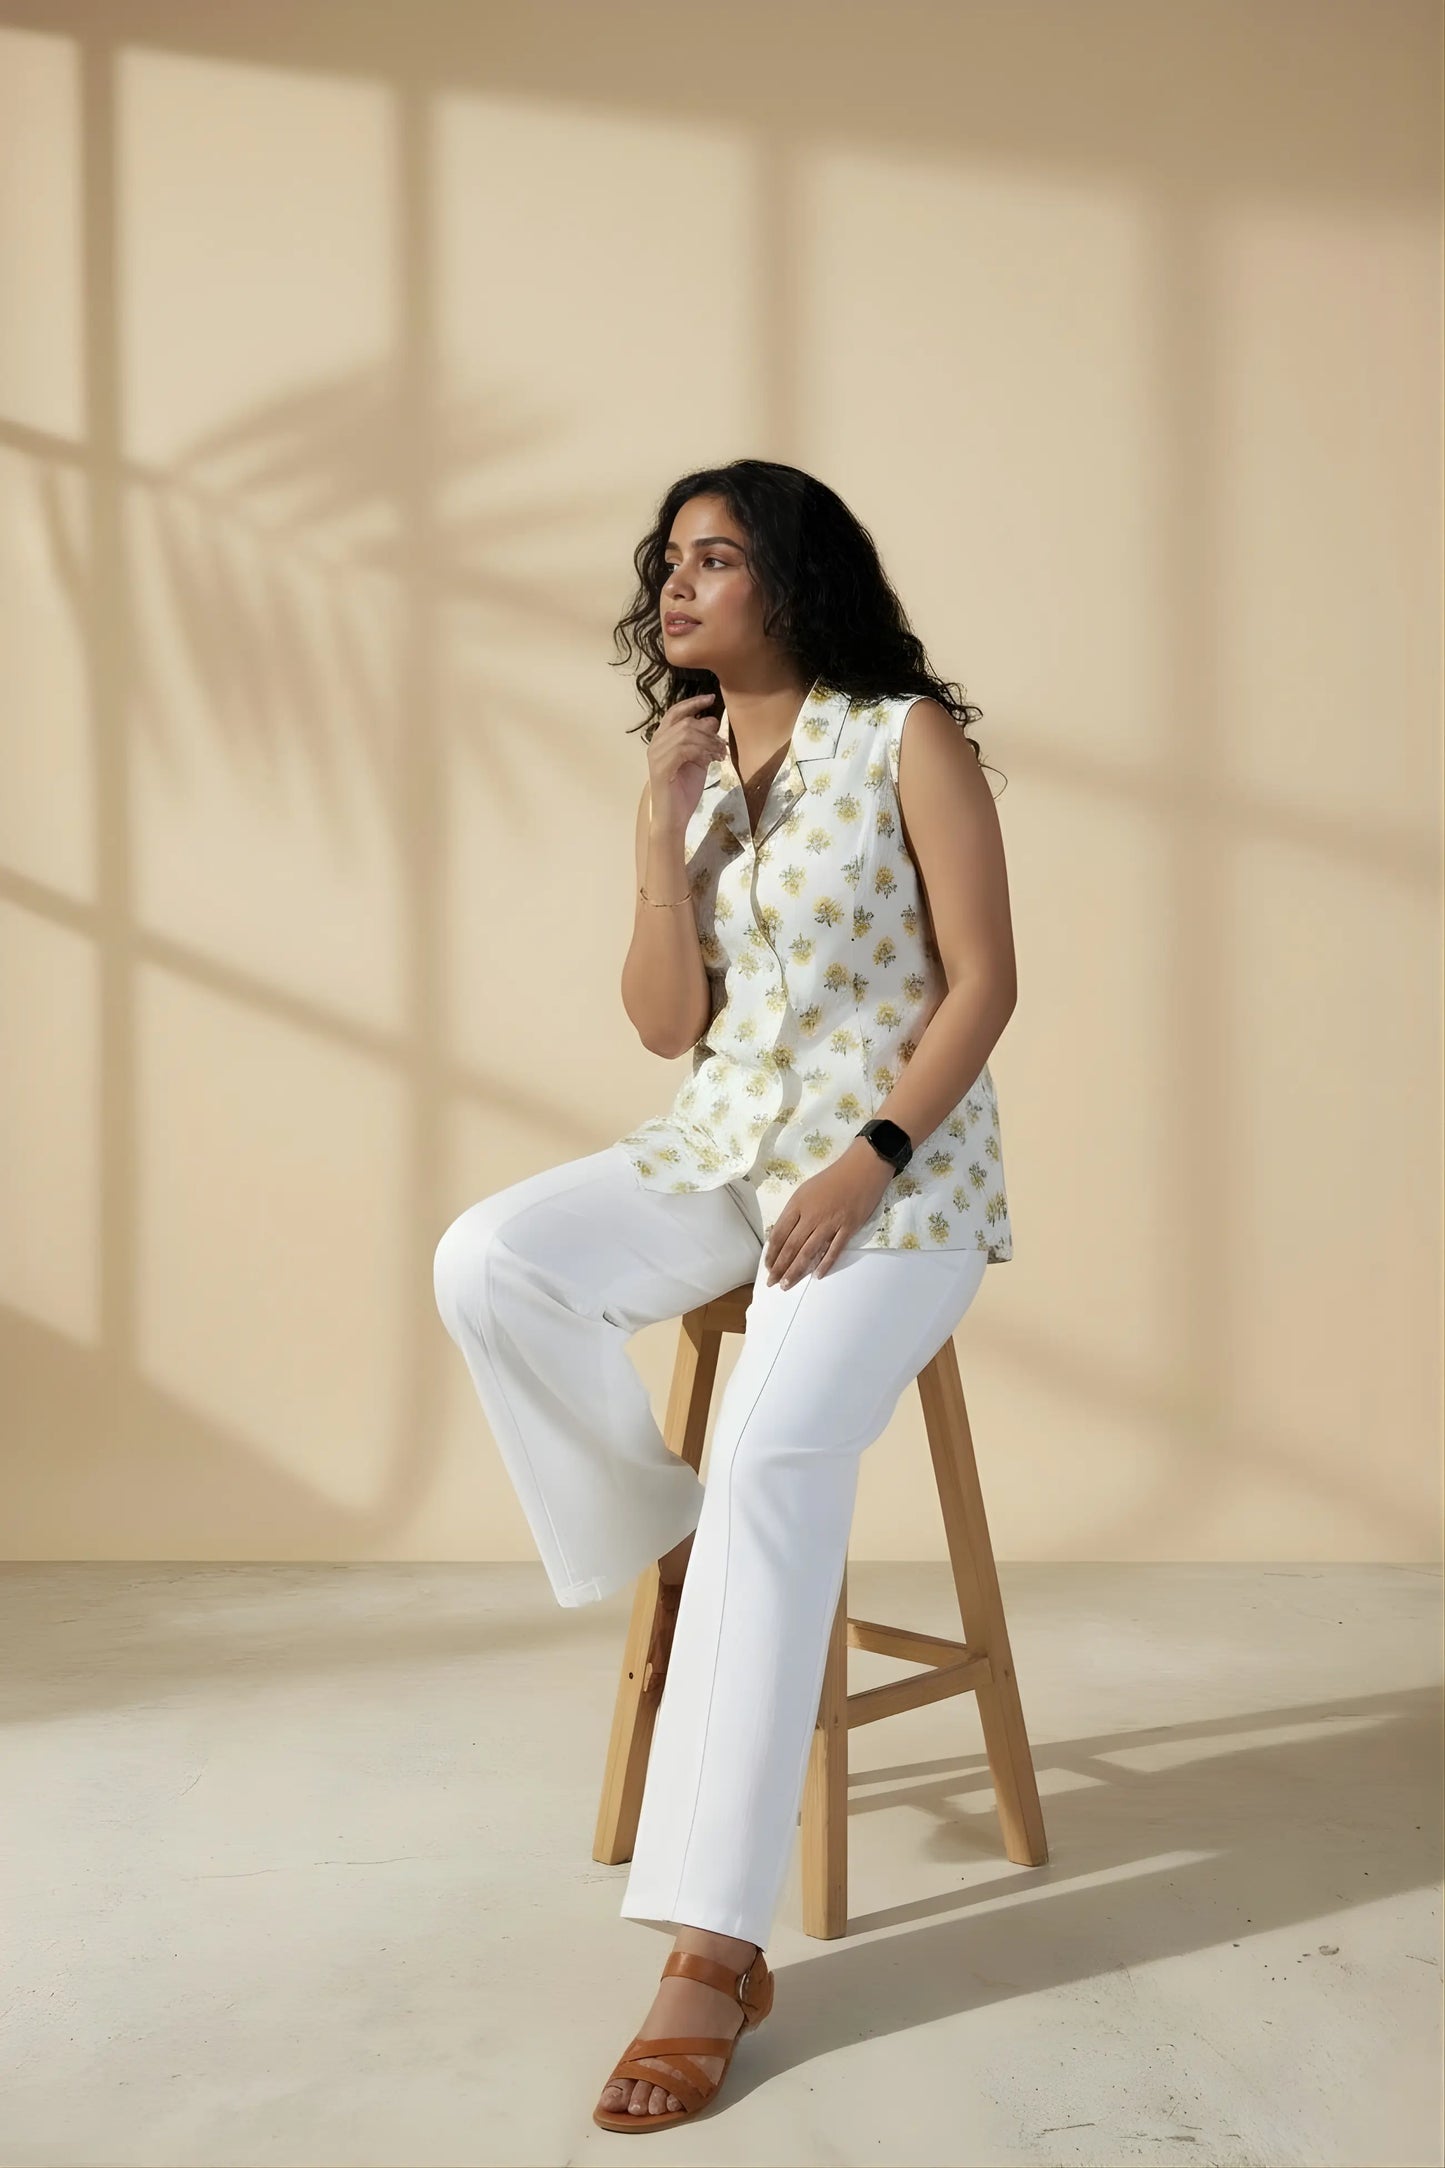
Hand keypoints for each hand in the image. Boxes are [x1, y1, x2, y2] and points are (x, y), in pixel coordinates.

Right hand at [646, 692, 724, 831]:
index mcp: (662, 740)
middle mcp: (655, 744)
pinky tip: (709, 761)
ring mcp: (656, 756)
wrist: (674, 817)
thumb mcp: (698, 759)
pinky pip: (683, 749)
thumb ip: (702, 740)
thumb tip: (711, 720)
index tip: (710, 699)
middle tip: (722, 746)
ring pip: (685, 734)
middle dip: (707, 731)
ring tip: (719, 755)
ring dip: (707, 743)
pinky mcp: (661, 768)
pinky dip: (701, 752)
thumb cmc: (684, 790)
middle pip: (684, 723)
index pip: (675, 712)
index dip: (692, 703)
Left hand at [764, 1142, 894, 1285]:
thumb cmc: (832, 1178)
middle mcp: (811, 1216)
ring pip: (809, 1252)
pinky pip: (834, 1250)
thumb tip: (784, 1235)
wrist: (862, 1168)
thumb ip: (795, 1212)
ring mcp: (831, 1223)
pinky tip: (816, 1275)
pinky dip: (825, 1264)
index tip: (768, 1266)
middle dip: (779, 1267)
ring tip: (787, 1285)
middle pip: (791, 1247)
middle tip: (772, 1283)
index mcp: (798, 1204)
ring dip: (796, 1271)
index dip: (772, 1253)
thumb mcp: (805, 1190)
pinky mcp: (848, 1228)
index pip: (779, 1234)